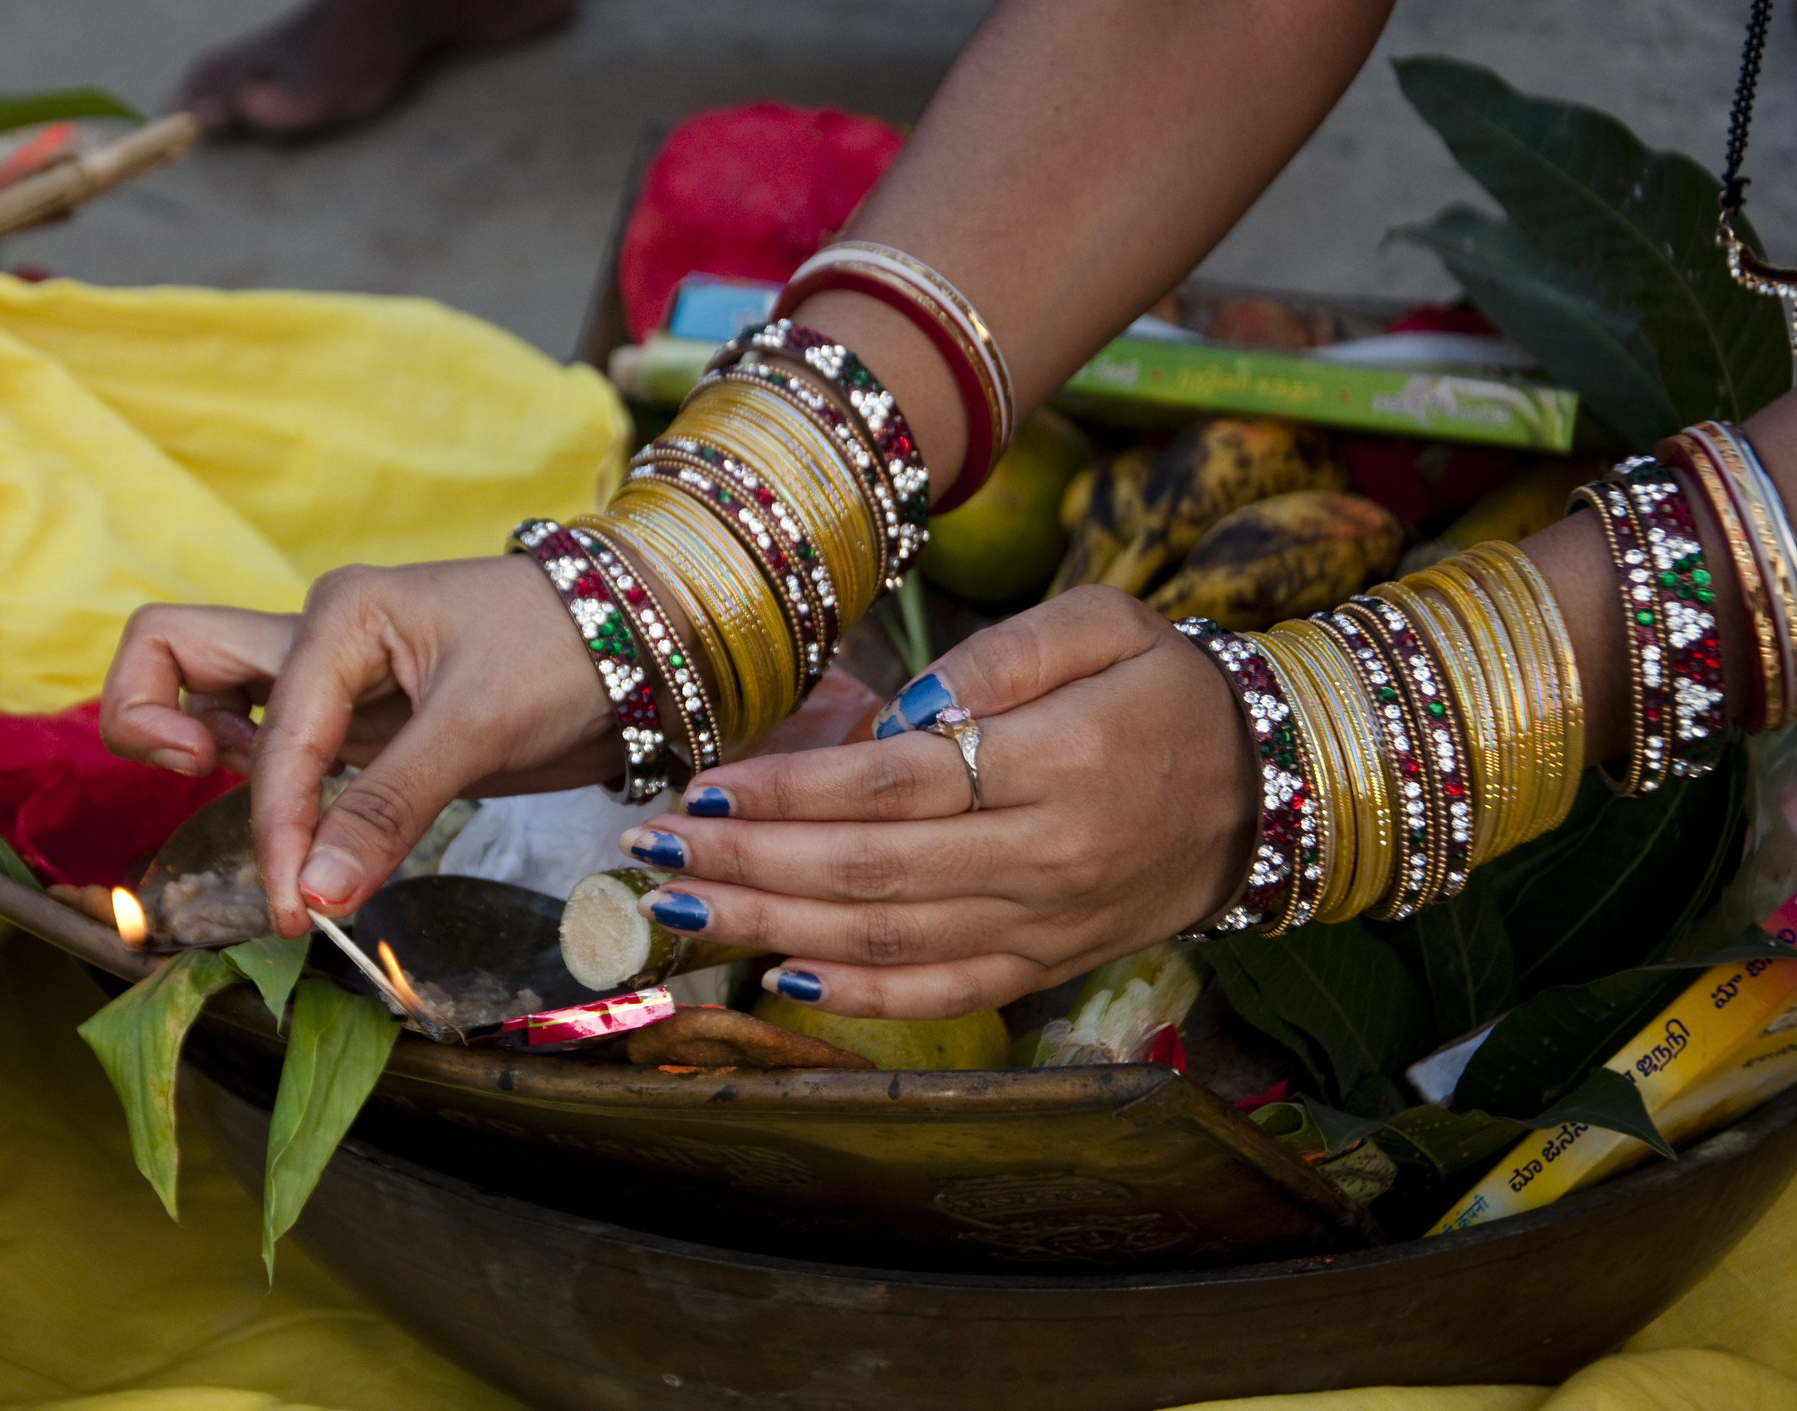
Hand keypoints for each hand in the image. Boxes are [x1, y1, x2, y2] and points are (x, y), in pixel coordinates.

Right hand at [101, 557, 622, 934]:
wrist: (642, 640)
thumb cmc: (567, 654)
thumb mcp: (480, 727)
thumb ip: (391, 808)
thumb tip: (312, 896)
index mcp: (340, 615)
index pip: (270, 739)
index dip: (275, 830)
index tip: (297, 912)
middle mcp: (319, 637)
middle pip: (173, 652)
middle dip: (151, 719)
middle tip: (201, 785)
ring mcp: (334, 678)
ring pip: (216, 699)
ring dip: (212, 758)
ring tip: (275, 826)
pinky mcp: (361, 720)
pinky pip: (278, 746)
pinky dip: (269, 787)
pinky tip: (306, 830)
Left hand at [613, 588, 1255, 1017]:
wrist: (1265, 791)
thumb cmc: (1171, 691)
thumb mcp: (1111, 623)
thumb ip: (1005, 654)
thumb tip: (902, 710)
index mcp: (1058, 762)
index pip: (893, 787)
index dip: (788, 792)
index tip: (703, 784)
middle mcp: (1045, 858)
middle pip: (867, 873)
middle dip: (746, 864)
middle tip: (652, 848)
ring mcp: (1044, 926)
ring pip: (886, 943)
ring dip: (770, 927)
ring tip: (678, 905)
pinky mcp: (1046, 968)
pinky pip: (941, 994)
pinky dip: (856, 998)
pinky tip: (776, 974)